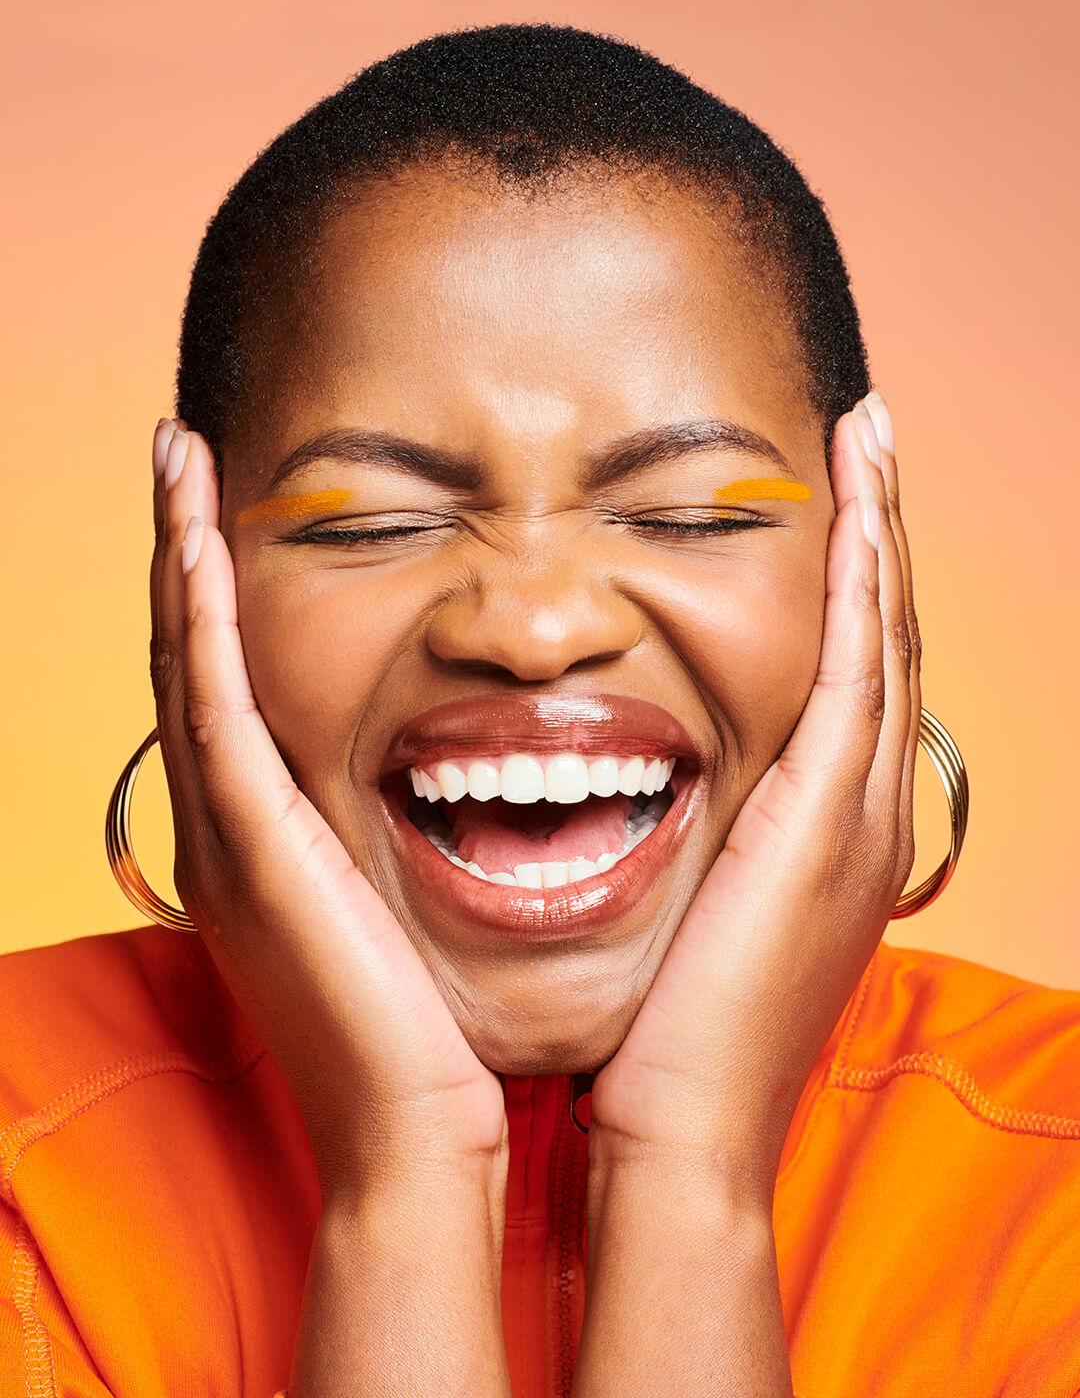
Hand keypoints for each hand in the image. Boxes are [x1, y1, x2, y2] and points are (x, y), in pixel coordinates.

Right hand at [149, 420, 506, 1198]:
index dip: (219, 594)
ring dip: (178, 555)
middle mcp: (226, 829)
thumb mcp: (404, 911)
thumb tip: (455, 780)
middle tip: (184, 456)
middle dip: (182, 552)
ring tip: (178, 459)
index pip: (229, 686)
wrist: (415, 1138)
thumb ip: (397, 842)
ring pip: (186, 662)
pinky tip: (197, 534)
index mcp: (265, 840)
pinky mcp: (249, 846)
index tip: (229, 507)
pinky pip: (211, 704)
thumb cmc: (431, 1029)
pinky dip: (199, 616)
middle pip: (190, 658)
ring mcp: (225, 837)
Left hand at [586, 391, 918, 1196]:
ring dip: (879, 534)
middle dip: (878, 538)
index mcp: (830, 834)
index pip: (851, 681)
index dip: (851, 589)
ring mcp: (861, 816)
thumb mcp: (696, 920)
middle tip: (869, 442)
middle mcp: (866, 813)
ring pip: (886, 638)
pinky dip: (862, 584)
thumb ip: (694, 849)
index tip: (833, 505)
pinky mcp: (828, 820)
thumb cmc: (668, 1037)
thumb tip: (653, 800)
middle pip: (885, 642)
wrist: (682, 1133)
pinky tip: (854, 507)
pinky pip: (859, 669)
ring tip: (871, 440)